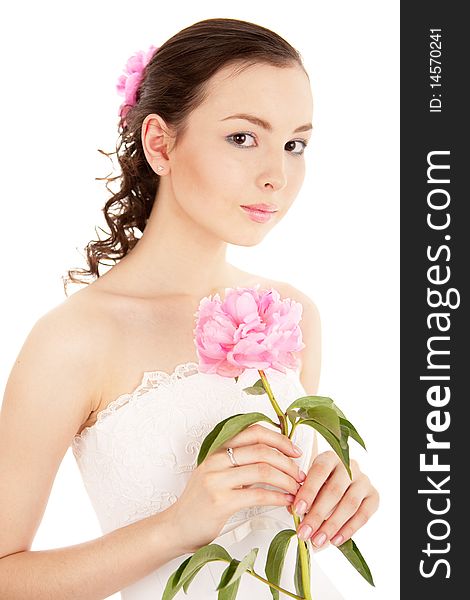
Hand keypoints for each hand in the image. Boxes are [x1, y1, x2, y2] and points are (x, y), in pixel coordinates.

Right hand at [167, 424, 304, 553]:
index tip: (295, 451)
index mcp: (217, 449)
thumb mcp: (217, 473)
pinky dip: (278, 497)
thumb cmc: (200, 502)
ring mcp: (217, 480)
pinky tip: (286, 501)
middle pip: (262, 451)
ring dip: (286, 480)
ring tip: (297, 489)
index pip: (253, 432)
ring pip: (263, 471)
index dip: (279, 439)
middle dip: (288, 462)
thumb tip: (276, 458)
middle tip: (301, 474)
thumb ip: (240, 463)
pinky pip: (258, 495)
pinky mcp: (221, 502)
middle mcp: (216, 460)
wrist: (176, 527)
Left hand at [288, 450, 378, 547]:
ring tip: (317, 541)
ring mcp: (364, 480)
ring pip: (350, 504)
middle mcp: (349, 466)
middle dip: (317, 514)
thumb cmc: (321, 482)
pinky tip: (335, 540)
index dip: (308, 491)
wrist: (343, 481)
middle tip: (305, 533)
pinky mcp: (374, 495)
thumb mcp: (309, 482)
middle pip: (334, 490)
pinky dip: (349, 529)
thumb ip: (302, 494)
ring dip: (332, 525)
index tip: (297, 510)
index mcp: (330, 457)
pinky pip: (363, 515)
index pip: (319, 471)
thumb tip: (293, 511)